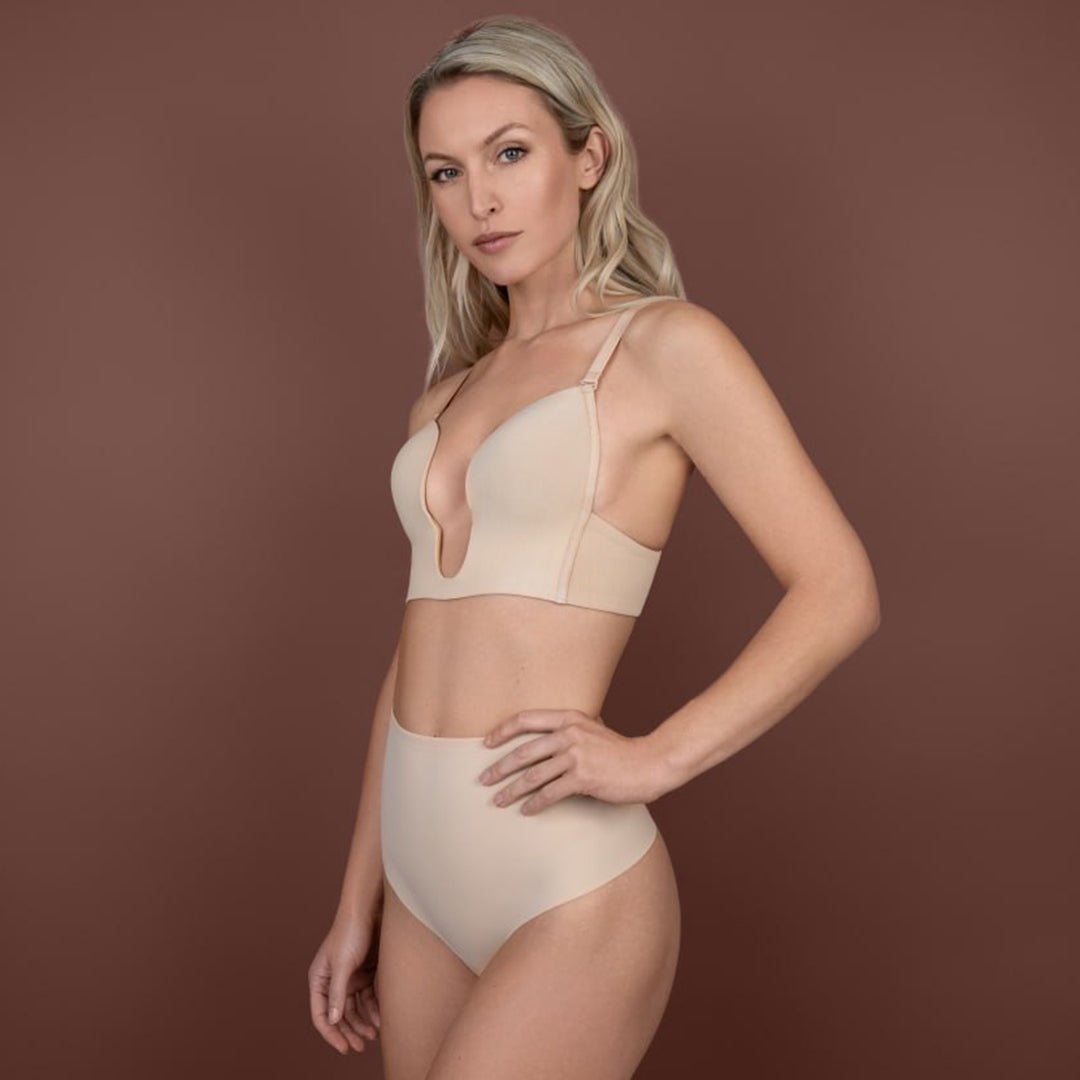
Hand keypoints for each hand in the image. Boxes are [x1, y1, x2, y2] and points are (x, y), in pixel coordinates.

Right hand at [308, 909, 381, 1055]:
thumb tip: (331, 1020)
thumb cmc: (350, 932)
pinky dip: (372, 1009)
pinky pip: (367, 998)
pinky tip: (380, 1019)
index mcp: (319, 979)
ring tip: (373, 1035)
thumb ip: (337, 992)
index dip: (331, 1033)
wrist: (370, 909)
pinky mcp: (365, 973)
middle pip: (338, 1015)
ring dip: (362, 1023)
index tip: (343, 1047)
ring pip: (354, 1009)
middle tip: (359, 1047)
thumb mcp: (342, 964)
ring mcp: (349, 978)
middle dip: (348, 1032)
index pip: (320, 1014)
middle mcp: (332, 981)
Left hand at [478, 708, 663, 813]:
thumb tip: (544, 741)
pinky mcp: (583, 778)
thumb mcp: (592, 731)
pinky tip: (526, 811)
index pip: (526, 718)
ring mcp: (576, 755)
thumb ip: (569, 731)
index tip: (486, 743)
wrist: (648, 764)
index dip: (502, 730)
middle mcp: (570, 733)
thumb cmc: (619, 752)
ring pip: (533, 775)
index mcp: (569, 718)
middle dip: (499, 767)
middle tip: (484, 779)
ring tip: (499, 801)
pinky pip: (550, 793)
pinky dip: (535, 804)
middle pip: (524, 751)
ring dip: (512, 790)